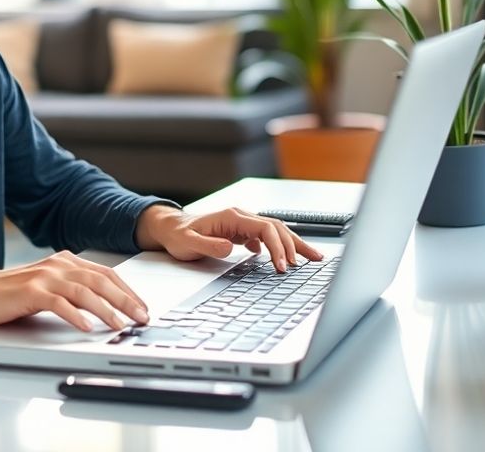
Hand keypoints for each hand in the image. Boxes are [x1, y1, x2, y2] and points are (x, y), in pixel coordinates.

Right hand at [0, 251, 149, 331]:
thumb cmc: (13, 294)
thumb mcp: (49, 287)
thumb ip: (73, 291)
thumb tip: (104, 306)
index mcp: (65, 261)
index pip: (105, 274)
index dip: (127, 290)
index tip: (142, 307)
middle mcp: (58, 265)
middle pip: (100, 281)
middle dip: (125, 300)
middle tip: (141, 317)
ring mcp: (44, 277)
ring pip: (84, 291)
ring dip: (106, 309)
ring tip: (120, 325)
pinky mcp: (30, 292)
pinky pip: (58, 303)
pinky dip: (75, 315)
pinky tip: (87, 327)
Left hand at [135, 205, 323, 271]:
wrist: (171, 229)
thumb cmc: (178, 236)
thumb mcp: (188, 243)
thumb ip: (209, 245)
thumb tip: (231, 247)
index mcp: (232, 217)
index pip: (265, 229)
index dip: (277, 247)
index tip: (282, 266)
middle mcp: (241, 217)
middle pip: (276, 228)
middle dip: (294, 245)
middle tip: (306, 264)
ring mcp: (243, 224)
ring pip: (276, 231)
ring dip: (294, 243)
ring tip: (313, 256)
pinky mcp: (242, 232)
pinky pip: (268, 237)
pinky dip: (281, 247)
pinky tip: (287, 258)